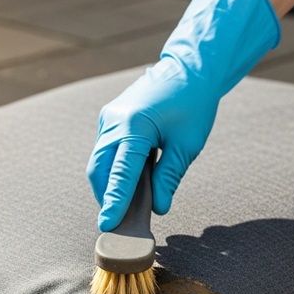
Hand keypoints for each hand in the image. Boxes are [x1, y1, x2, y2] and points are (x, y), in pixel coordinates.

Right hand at [88, 57, 218, 231]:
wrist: (189, 69)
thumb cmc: (193, 104)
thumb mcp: (187, 146)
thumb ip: (169, 178)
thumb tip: (159, 207)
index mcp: (134, 127)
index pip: (120, 174)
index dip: (114, 202)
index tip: (107, 225)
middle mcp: (114, 121)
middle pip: (100, 169)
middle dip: (106, 195)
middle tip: (118, 220)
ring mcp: (109, 117)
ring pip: (100, 160)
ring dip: (110, 182)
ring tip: (127, 203)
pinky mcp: (110, 117)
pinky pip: (106, 149)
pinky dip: (115, 167)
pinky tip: (130, 180)